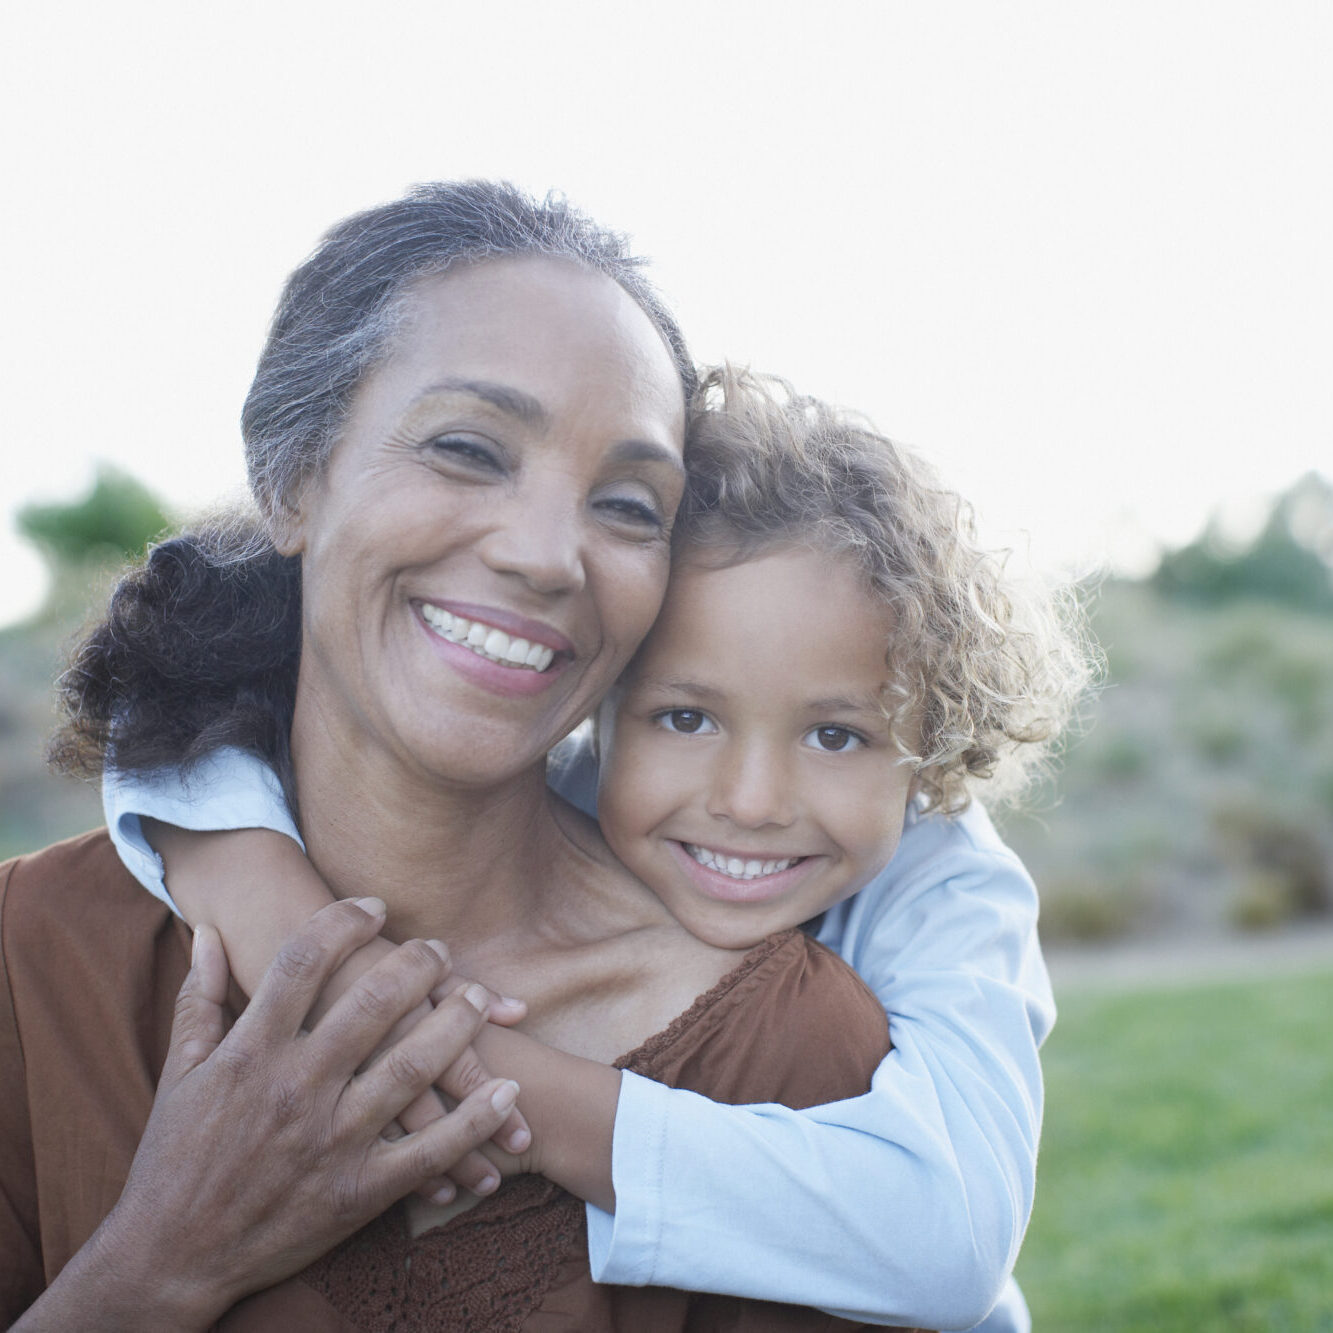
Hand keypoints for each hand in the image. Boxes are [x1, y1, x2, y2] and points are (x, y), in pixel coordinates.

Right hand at [32, 898, 520, 1328]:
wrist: (168, 1256)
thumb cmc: (173, 1159)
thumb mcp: (180, 1073)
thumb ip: (198, 999)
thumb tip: (207, 933)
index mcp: (250, 1053)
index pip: (303, 963)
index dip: (343, 923)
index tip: (373, 907)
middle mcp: (295, 1089)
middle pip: (372, 1005)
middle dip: (416, 965)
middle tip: (438, 948)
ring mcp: (331, 1140)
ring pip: (412, 1069)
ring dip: (456, 1025)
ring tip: (479, 998)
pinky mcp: (358, 1191)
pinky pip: (429, 1150)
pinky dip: (474, 1120)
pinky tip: (507, 1090)